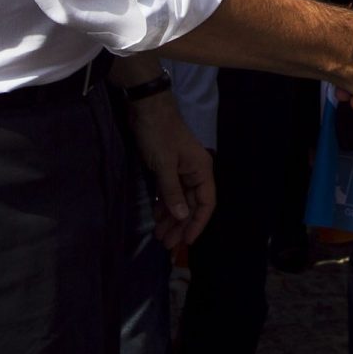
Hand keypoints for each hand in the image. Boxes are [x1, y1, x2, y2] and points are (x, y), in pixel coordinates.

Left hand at [130, 94, 215, 248]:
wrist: (146, 108)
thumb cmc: (159, 134)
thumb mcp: (165, 164)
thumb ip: (172, 192)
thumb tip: (182, 216)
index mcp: (201, 170)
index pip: (206, 203)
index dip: (198, 224)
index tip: (187, 242)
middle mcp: (195, 172)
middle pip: (192, 204)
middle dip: (181, 225)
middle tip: (167, 245)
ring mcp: (181, 170)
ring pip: (180, 200)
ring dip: (171, 218)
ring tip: (160, 236)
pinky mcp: (168, 168)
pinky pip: (170, 192)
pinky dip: (164, 205)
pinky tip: (157, 218)